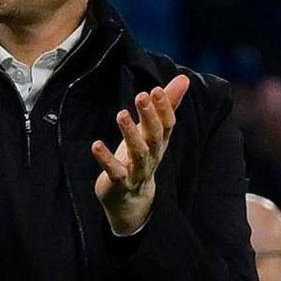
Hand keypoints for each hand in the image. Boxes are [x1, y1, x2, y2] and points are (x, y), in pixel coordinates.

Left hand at [91, 75, 190, 234]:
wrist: (132, 201)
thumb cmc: (141, 157)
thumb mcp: (153, 131)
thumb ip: (168, 105)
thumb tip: (184, 78)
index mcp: (159, 142)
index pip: (167, 124)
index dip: (164, 108)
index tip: (156, 89)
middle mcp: (151, 156)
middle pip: (155, 136)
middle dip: (149, 116)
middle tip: (142, 95)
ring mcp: (136, 171)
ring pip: (138, 153)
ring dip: (130, 133)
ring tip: (121, 113)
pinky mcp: (119, 183)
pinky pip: (115, 171)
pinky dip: (106, 159)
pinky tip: (96, 145)